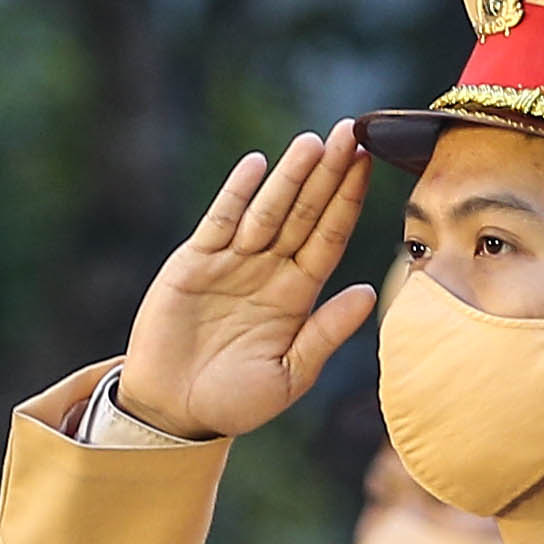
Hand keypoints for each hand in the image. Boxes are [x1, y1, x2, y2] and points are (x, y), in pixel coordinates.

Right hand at [109, 128, 376, 437]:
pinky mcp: (194, 262)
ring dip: (289, 177)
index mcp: (298, 294)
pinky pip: (219, 221)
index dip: (349, 200)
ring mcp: (232, 263)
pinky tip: (256, 166)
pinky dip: (237, 195)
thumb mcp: (290, 373)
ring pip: (267, 210)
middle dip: (327, 174)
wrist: (174, 411)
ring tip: (312, 142)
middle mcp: (269, 270)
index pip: (330, 236)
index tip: (368, 163)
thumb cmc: (235, 400)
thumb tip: (369, 293)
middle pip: (305, 213)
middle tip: (349, 132)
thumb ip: (327, 332)